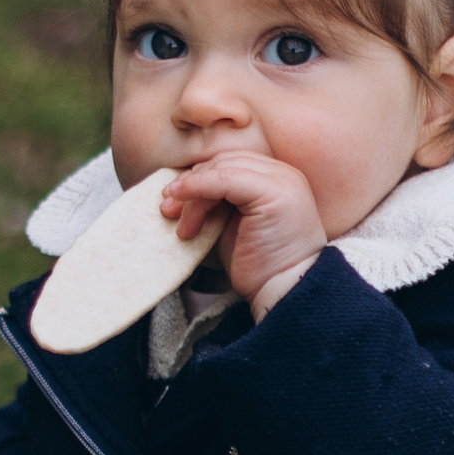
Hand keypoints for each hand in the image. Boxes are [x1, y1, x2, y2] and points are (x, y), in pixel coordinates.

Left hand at [158, 151, 327, 320]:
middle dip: (191, 184)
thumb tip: (181, 190)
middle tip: (169, 210)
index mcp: (276, 180)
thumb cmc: (259, 267)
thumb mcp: (233, 226)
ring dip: (193, 194)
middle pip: (224, 162)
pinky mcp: (274, 191)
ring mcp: (282, 180)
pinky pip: (225, 178)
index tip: (173, 199)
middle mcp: (283, 174)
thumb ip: (218, 203)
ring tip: (182, 225)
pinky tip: (181, 203)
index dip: (199, 178)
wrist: (285, 292)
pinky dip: (198, 187)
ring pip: (222, 169)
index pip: (230, 164)